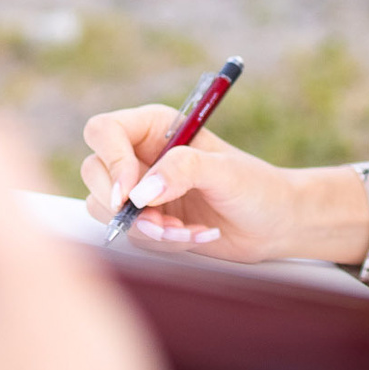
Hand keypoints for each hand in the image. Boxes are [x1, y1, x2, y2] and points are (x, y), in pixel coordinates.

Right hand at [78, 105, 368, 264]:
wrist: (275, 224)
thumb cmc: (257, 187)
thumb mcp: (225, 172)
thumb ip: (184, 170)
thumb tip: (142, 192)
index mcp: (155, 128)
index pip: (104, 131)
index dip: (110, 160)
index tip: (130, 192)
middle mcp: (141, 156)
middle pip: (93, 170)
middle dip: (121, 203)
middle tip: (158, 221)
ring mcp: (141, 189)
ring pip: (105, 208)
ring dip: (145, 227)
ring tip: (185, 231)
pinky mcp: (147, 220)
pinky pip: (130, 233)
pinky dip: (161, 241)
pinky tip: (195, 236)